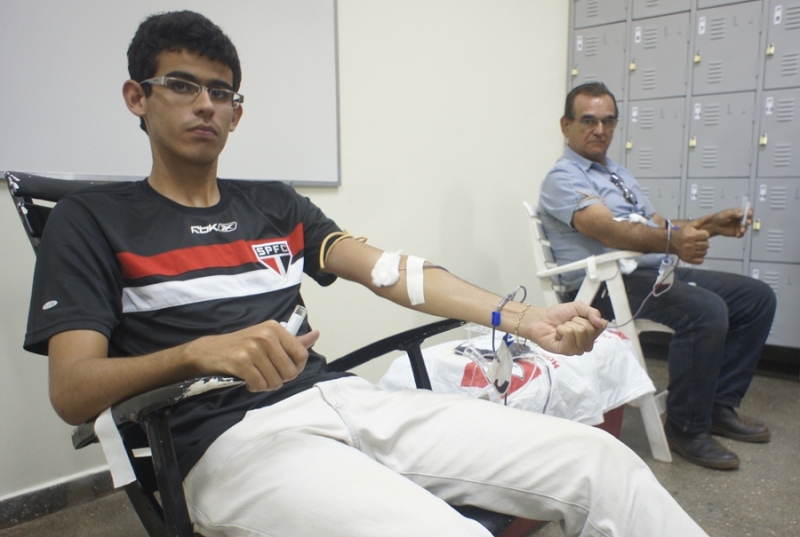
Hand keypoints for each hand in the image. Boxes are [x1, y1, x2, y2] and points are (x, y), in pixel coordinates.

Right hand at [183, 320, 319, 391]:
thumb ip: (294, 340)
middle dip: (280, 379)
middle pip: (290, 371)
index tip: (285, 370)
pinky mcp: (241, 362)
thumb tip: (316, 334)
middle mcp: (266, 335)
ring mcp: (253, 348)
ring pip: (275, 381)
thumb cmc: (242, 345)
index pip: (301, 355)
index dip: (296, 368)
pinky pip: (259, 384)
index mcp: (275, 328)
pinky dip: (255, 387)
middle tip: (268, 375)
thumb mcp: (268, 338)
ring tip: (257, 377)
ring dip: (267, 385)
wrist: (209, 351)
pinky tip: (248, 380)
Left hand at [524, 302, 606, 355]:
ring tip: (562, 328)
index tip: (578, 317)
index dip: (588, 317)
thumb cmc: (559, 315)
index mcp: (591, 334)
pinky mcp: (566, 351)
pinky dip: (561, 330)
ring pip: (580, 332)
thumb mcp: (578, 307)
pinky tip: (558, 333)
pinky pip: (569, 335)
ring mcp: (577, 349)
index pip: (600, 326)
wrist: (541, 318)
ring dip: (568, 325)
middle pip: (590, 329)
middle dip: (576, 321)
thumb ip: (592, 312)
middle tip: (567, 322)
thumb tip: (602, 322)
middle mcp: (586, 343)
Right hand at [671, 214, 711, 263]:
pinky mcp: (688, 260)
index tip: (698, 234)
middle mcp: (689, 245)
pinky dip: (699, 257)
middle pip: (707, 245)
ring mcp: (689, 253)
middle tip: (696, 241)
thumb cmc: (683, 232)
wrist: (671, 241)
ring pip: (704, 252)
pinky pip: (701, 260)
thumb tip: (712, 214)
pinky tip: (695, 252)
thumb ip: (703, 220)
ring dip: (702, 249)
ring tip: (695, 246)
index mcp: (691, 235)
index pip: (706, 236)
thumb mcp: (692, 224)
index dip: (703, 234)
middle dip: (703, 242)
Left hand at [702, 207, 750, 237]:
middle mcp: (741, 219)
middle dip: (749, 221)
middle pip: (749, 219)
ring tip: (741, 231)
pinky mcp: (737, 232)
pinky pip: (741, 234)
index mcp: (739, 212)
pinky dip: (740, 234)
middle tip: (747, 223)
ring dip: (744, 229)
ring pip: (745, 227)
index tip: (749, 214)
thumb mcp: (726, 214)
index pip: (748, 211)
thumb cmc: (720, 217)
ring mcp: (740, 226)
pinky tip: (737, 235)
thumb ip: (734, 213)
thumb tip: (742, 213)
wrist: (714, 226)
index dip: (750, 212)